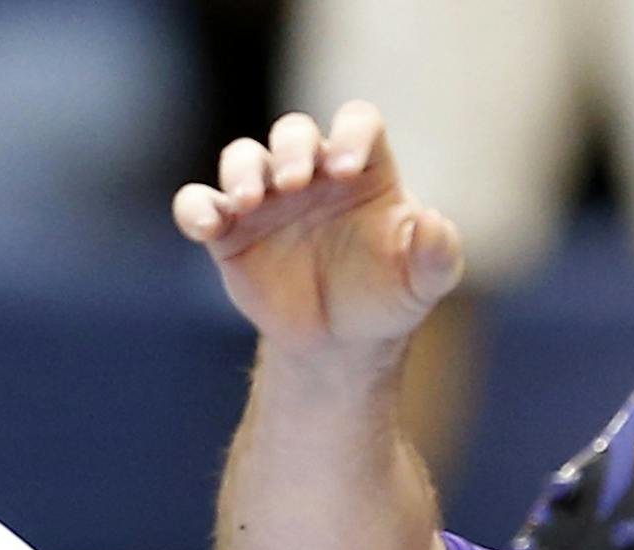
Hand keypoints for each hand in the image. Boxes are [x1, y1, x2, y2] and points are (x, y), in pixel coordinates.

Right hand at [172, 102, 464, 355]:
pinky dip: (195, 208)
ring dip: (242, 171)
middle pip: (294, 132)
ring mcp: (267, 198)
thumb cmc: (387, 298)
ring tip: (249, 202)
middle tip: (294, 182)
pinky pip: (200, 204)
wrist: (342, 344)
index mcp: (363, 169)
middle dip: (291, 149)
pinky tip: (207, 226)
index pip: (357, 121)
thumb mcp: (424, 283)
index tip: (347, 168)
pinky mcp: (230, 232)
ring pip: (243, 157)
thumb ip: (438, 254)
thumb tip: (434, 223)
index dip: (351, 133)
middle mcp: (312, 172)